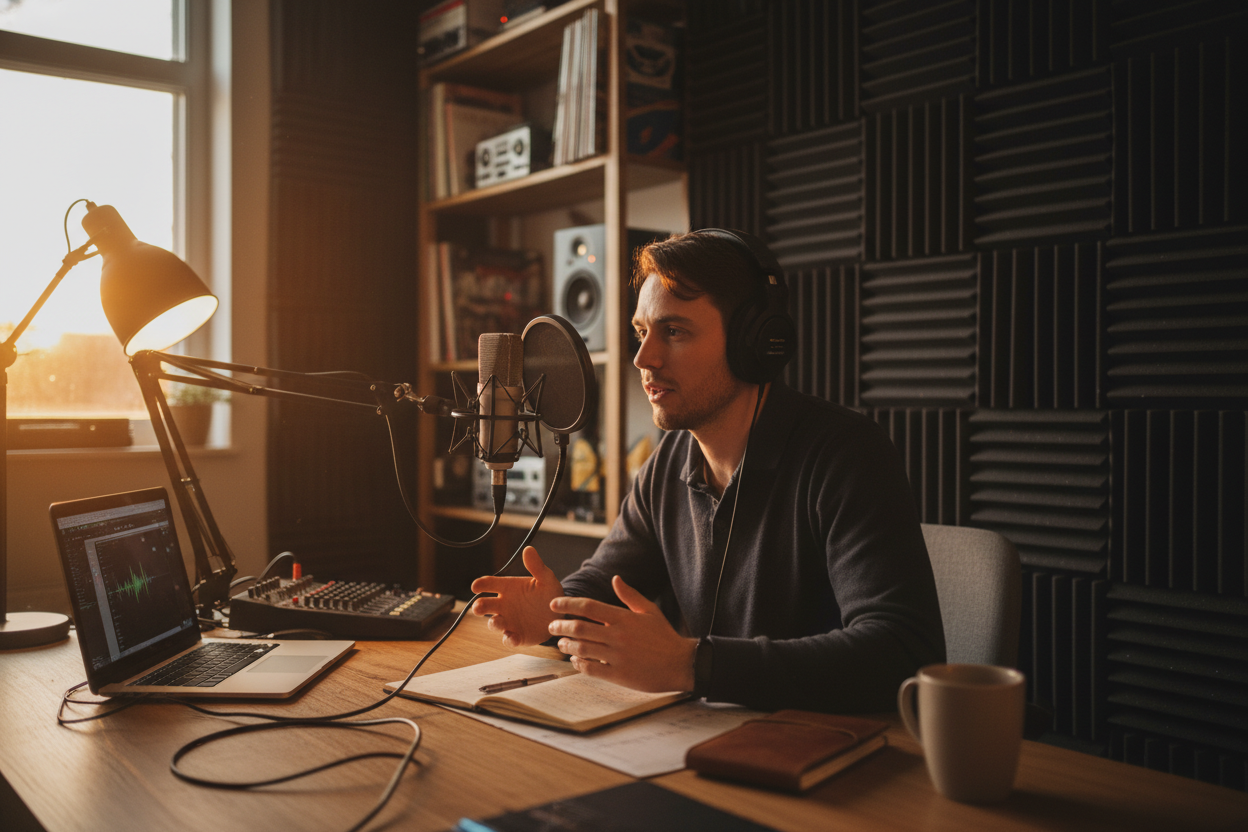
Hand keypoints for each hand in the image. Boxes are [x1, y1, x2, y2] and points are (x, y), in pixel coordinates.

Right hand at [470, 546, 562, 647]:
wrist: (559, 614)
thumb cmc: (549, 593)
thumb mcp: (546, 579)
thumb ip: (536, 566)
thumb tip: (528, 549)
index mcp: (508, 588)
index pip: (490, 583)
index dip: (481, 584)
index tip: (475, 586)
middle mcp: (504, 605)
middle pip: (485, 605)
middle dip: (479, 606)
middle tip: (478, 608)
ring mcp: (509, 621)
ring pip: (494, 623)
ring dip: (493, 623)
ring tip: (497, 621)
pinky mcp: (517, 636)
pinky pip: (509, 639)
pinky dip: (509, 639)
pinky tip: (514, 638)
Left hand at [547, 575, 695, 692]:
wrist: (681, 664)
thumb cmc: (664, 637)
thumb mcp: (650, 611)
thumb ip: (630, 595)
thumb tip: (615, 578)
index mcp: (624, 618)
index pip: (589, 607)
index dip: (568, 604)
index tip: (554, 604)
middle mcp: (619, 636)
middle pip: (580, 628)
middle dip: (560, 626)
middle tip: (552, 626)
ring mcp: (618, 656)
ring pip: (582, 649)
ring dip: (567, 645)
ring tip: (561, 643)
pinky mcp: (619, 675)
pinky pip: (591, 669)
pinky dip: (579, 664)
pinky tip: (575, 660)